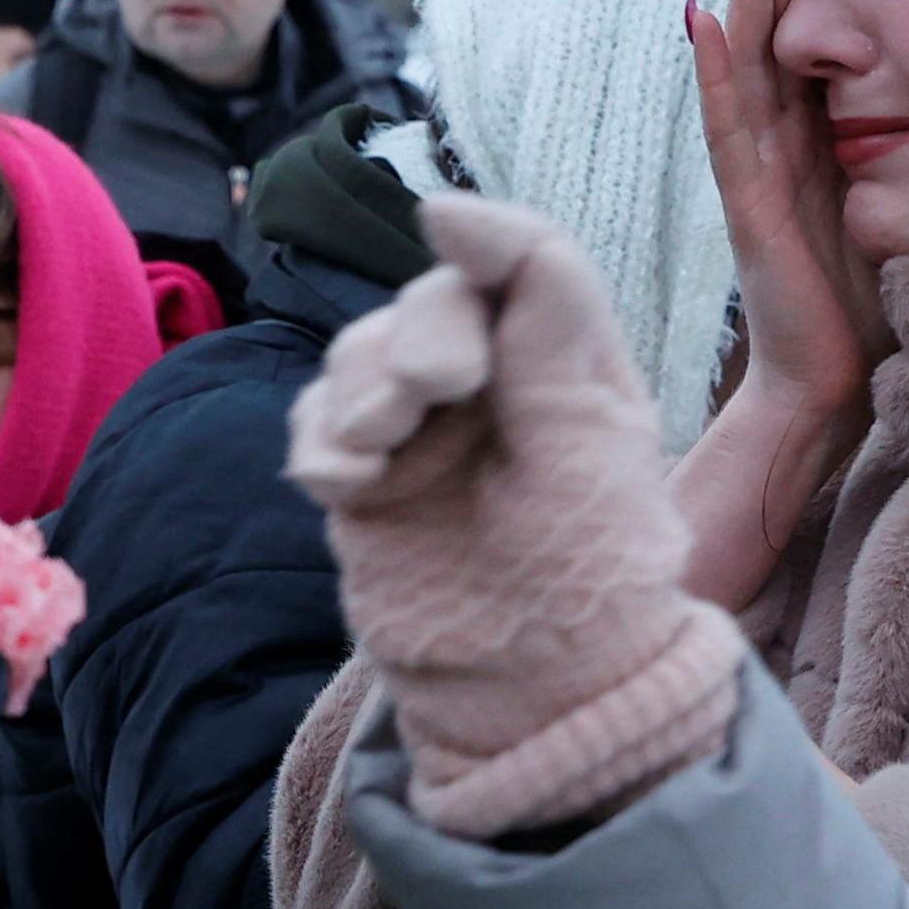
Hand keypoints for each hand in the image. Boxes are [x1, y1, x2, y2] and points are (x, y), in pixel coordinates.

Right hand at [288, 197, 741, 836]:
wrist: (537, 702)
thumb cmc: (590, 580)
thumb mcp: (583, 439)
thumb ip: (539, 318)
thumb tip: (450, 206)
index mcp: (569, 365)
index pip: (523, 265)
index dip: (483, 236)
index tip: (444, 226)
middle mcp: (497, 386)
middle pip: (433, 303)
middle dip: (420, 337)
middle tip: (427, 398)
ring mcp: (425, 434)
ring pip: (364, 355)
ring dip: (365, 388)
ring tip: (382, 451)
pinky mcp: (368, 482)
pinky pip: (318, 426)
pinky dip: (324, 443)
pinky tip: (348, 483)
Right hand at [685, 0, 888, 420]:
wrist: (841, 388)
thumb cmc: (878, 305)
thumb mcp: (908, 204)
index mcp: (816, 142)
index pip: (809, 41)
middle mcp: (779, 147)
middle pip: (772, 32)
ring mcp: (758, 173)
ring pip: (746, 62)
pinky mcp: (750, 206)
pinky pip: (727, 126)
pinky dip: (714, 70)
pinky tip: (705, 16)